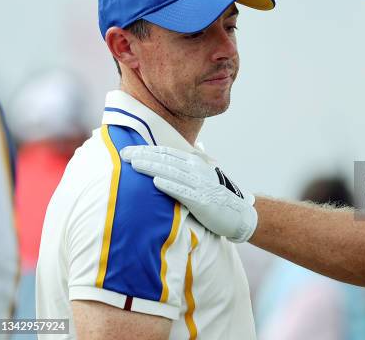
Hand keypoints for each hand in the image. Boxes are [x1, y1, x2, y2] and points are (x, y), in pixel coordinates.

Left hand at [120, 145, 256, 242]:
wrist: (241, 214)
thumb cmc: (217, 198)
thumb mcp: (202, 178)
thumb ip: (184, 171)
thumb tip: (162, 168)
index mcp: (195, 163)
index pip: (166, 153)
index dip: (146, 150)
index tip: (128, 150)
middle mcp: (196, 170)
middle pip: (165, 159)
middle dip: (143, 155)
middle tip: (123, 153)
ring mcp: (200, 185)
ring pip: (171, 172)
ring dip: (152, 166)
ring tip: (134, 164)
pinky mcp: (203, 201)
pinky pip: (183, 191)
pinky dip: (170, 185)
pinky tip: (157, 181)